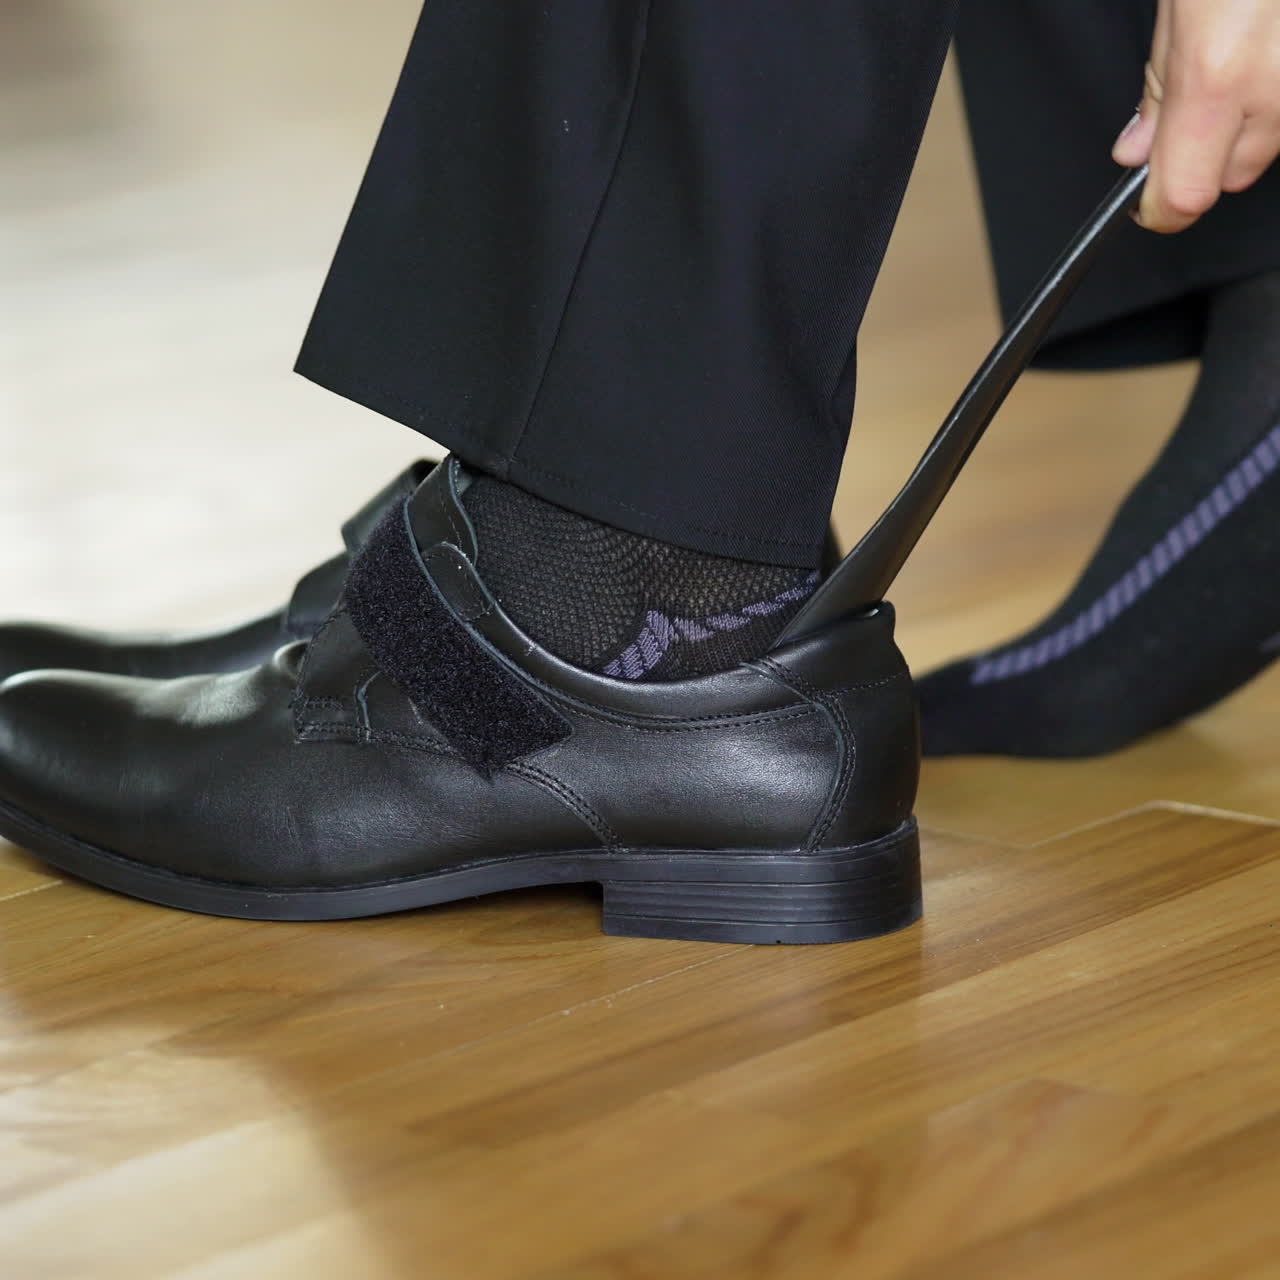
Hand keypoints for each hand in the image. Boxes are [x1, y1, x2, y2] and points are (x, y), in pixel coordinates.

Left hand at [1113, 0, 1279, 232]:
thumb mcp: (1178, 6)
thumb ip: (1155, 88)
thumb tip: (1137, 151)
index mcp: (1215, 75)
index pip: (1184, 196)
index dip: (1159, 207)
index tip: (1146, 201)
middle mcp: (1275, 87)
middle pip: (1231, 175)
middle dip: (1203, 154)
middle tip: (1192, 97)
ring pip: (1272, 143)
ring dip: (1248, 120)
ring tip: (1239, 48)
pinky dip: (1277, 90)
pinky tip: (1267, 43)